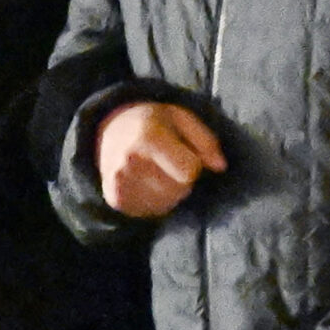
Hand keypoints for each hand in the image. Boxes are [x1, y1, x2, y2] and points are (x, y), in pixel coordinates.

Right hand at [95, 101, 227, 217]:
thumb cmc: (152, 123)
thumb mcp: (181, 118)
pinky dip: (156, 200)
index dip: (193, 163)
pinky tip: (147, 182)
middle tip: (168, 162)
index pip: (190, 171)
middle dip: (182, 179)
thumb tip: (221, 166)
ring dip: (170, 191)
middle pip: (180, 190)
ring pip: (168, 203)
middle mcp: (130, 162)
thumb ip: (205, 139)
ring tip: (157, 171)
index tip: (182, 151)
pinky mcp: (116, 200)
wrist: (109, 131)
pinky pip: (153, 211)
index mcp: (148, 137)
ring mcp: (120, 183)